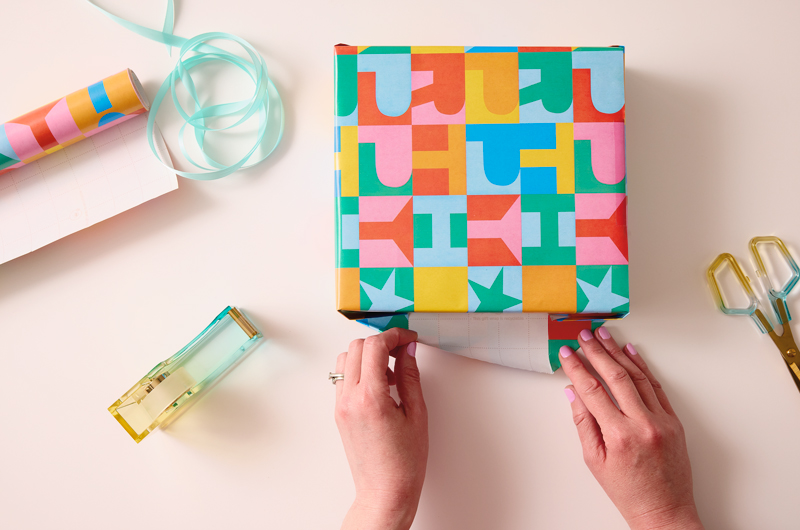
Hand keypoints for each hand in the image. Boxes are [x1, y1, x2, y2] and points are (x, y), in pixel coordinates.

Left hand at [335, 328, 427, 529]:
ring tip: (390, 372)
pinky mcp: (338, 412)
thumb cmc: (404, 462)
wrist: (384, 491)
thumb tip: (408, 351)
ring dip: (368, 355)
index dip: (395, 335)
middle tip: (402, 350)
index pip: (375, 346)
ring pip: (346, 358)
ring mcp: (340, 405)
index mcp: (371, 398)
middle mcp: (349, 399)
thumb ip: (410, 376)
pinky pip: (344, 377)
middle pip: (357, 346)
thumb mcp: (417, 414)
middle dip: (382, 341)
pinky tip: (380, 385)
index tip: (409, 338)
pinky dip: (360, 370)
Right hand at [560, 328, 703, 529]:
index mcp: (619, 435)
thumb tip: (573, 393)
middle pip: (616, 376)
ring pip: (638, 376)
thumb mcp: (595, 461)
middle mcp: (643, 424)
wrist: (665, 511)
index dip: (577, 368)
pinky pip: (656, 387)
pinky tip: (631, 352)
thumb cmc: (628, 491)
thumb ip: (584, 424)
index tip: (566, 353)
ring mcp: (662, 420)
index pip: (593, 391)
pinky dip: (643, 367)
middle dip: (596, 352)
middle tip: (583, 335)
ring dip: (619, 353)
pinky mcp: (674, 421)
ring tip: (604, 335)